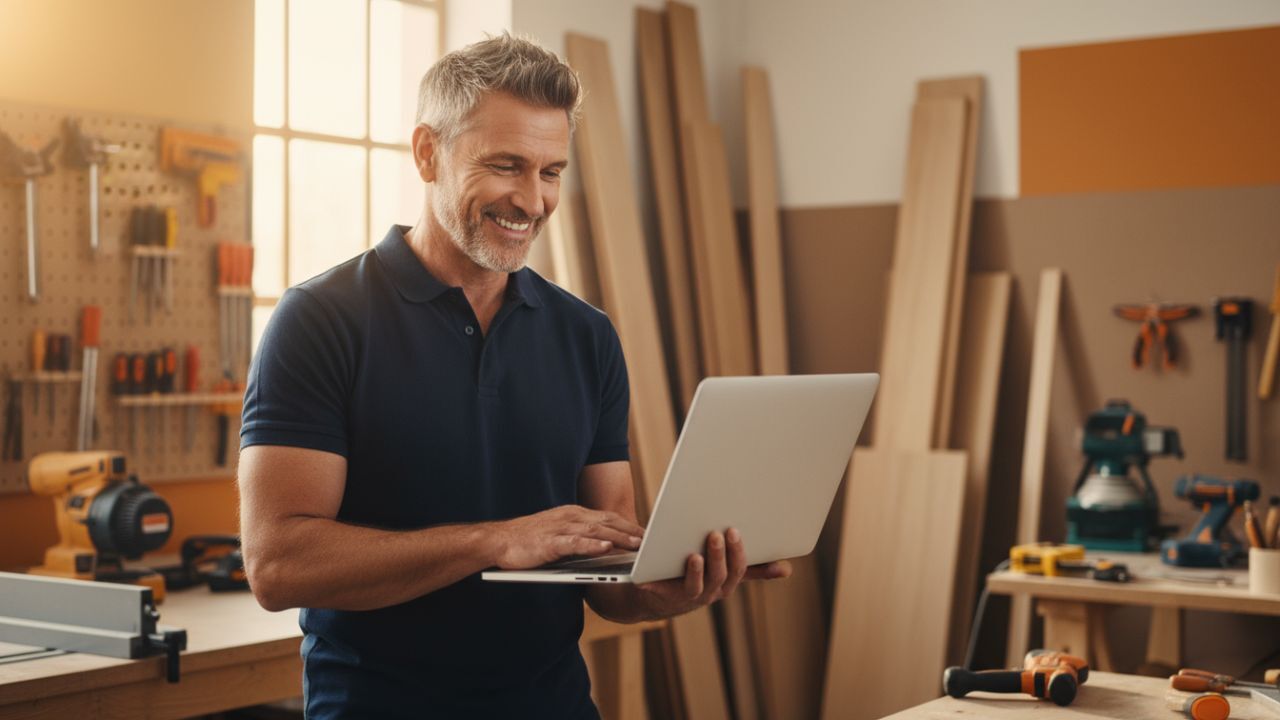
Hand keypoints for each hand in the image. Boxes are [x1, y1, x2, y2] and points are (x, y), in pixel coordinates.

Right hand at [491, 505, 645, 569]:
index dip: (629, 525)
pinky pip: (575, 542)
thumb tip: (604, 546)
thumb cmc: (528, 541)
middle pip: (607, 521)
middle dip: (631, 530)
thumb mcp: (559, 534)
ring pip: (596, 531)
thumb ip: (580, 537)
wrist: (497, 541)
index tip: (647, 534)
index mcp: (573, 514)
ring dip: (619, 537)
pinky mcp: (550, 542)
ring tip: (638, 545)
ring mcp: (560, 528)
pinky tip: (607, 548)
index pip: (607, 517)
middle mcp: (570, 517)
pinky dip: (593, 544)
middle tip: (652, 540)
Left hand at [634, 528, 791, 617]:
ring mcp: (688, 596)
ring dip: (697, 570)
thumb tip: (787, 569)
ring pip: (698, 585)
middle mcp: (711, 592)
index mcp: (726, 583)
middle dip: (720, 555)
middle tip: (718, 532)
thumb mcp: (724, 568)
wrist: (658, 596)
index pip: (739, 569)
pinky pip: (665, 590)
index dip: (738, 552)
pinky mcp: (664, 597)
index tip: (735, 531)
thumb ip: (751, 567)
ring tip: (695, 554)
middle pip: (720, 576)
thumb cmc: (696, 573)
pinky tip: (660, 564)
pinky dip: (662, 580)